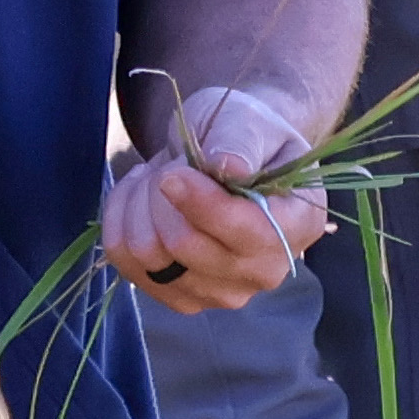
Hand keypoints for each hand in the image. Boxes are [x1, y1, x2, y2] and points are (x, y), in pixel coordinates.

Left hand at [106, 77, 331, 317]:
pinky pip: (125, 262)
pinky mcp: (180, 298)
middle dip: (162, 193)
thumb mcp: (247, 120)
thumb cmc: (243, 134)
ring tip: (156, 179)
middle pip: (184, 246)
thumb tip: (229, 167)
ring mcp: (222, 293)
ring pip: (147, 254)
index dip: (200, 203)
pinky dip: (120, 222)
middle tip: (169, 167)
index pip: (245, 231)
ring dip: (138, 204)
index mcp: (298, 224)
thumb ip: (240, 141)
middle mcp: (266, 270)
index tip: (172, 172)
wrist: (224, 158)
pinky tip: (138, 200)